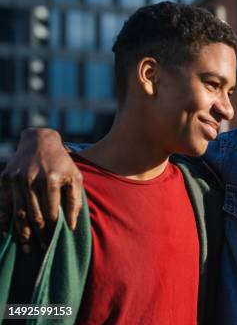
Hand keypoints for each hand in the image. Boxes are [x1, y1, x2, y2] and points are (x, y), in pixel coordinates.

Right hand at [0, 128, 82, 250]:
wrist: (40, 141)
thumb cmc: (62, 162)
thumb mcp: (75, 177)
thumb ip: (75, 200)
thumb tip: (72, 225)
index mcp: (53, 180)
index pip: (52, 212)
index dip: (53, 229)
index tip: (54, 242)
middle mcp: (33, 180)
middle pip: (34, 215)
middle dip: (38, 235)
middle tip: (41, 250)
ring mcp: (17, 179)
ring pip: (19, 213)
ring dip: (22, 233)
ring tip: (26, 248)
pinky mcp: (5, 179)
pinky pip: (3, 204)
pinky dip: (3, 220)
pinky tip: (5, 234)